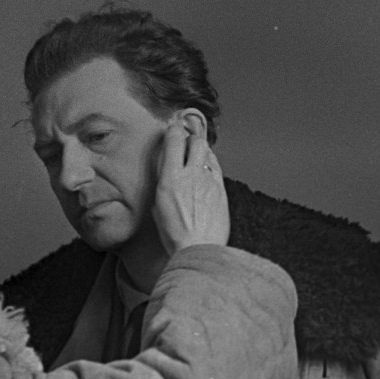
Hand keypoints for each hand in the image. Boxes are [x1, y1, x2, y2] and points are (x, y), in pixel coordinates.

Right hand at [151, 122, 229, 253]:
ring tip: (196, 158)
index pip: (174, 140)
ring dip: (201, 152)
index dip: (173, 130)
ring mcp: (210, 182)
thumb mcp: (157, 206)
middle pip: (197, 141)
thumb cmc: (175, 234)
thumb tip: (167, 172)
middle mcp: (192, 176)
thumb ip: (164, 184)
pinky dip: (210, 166)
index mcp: (171, 179)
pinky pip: (217, 169)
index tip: (172, 129)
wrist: (199, 249)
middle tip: (186, 142)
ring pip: (209, 154)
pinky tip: (206, 172)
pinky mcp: (222, 191)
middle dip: (191, 138)